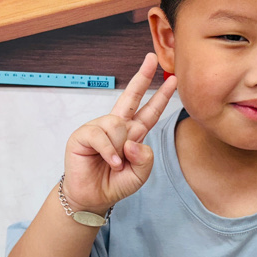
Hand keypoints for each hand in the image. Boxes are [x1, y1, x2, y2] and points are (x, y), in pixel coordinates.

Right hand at [61, 53, 177, 214]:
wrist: (92, 198)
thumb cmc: (114, 184)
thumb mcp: (140, 175)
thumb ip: (145, 159)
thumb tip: (133, 141)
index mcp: (133, 134)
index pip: (150, 112)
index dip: (161, 97)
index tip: (173, 80)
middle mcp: (117, 127)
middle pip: (131, 97)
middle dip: (142, 77)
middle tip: (151, 59)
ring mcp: (99, 128)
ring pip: (117, 124)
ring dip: (120, 147)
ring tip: (116, 164)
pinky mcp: (83, 135)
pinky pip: (101, 135)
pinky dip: (108, 151)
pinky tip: (110, 162)